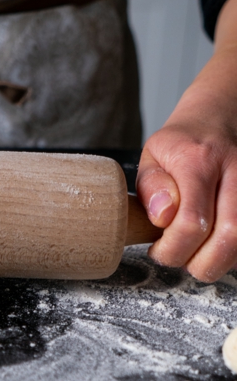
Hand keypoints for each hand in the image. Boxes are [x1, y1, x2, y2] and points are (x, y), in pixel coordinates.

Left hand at [137, 0, 236, 282]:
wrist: (220, 116)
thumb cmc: (181, 143)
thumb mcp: (152, 156)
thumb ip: (152, 188)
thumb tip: (162, 217)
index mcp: (198, 161)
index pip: (191, 224)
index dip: (172, 250)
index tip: (159, 250)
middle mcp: (235, 171)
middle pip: (228, 239)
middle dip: (200, 263)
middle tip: (182, 258)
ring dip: (220, 260)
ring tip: (198, 250)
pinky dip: (234, 251)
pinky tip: (217, 241)